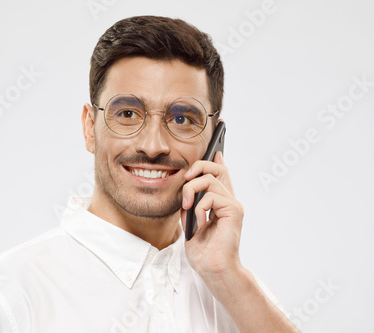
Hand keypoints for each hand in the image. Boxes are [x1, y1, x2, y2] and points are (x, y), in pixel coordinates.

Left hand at [181, 151, 244, 288]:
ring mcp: (233, 205)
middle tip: (186, 178)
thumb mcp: (191, 224)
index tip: (215, 150)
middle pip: (218, 168)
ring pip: (210, 179)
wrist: (213, 269)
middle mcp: (229, 201)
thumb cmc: (204, 252)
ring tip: (188, 208)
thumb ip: (190, 206)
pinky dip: (199, 208)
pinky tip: (201, 224)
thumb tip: (185, 191)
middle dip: (199, 166)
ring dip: (191, 191)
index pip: (221, 175)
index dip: (216, 160)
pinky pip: (211, 196)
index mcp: (220, 203)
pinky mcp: (234, 211)